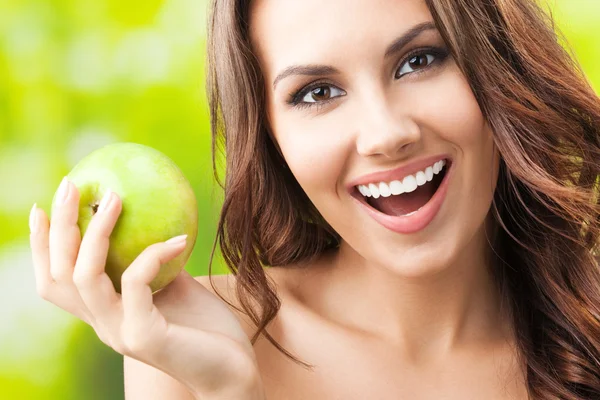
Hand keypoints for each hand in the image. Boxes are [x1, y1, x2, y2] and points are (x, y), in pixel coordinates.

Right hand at [29, 178, 262, 397]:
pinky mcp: (143, 337)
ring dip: (97, 231)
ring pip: (85, 276)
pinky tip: (179, 238)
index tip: (43, 206)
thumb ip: (153, 261)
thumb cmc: (206, 328)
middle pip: (59, 273)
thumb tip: (151, 216)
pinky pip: (137, 282)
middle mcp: (102, 325)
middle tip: (71, 185)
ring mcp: (119, 333)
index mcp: (104, 314)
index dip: (41, 245)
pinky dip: (153, 253)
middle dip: (59, 225)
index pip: (56, 281)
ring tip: (115, 196)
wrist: (232, 371)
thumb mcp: (175, 285)